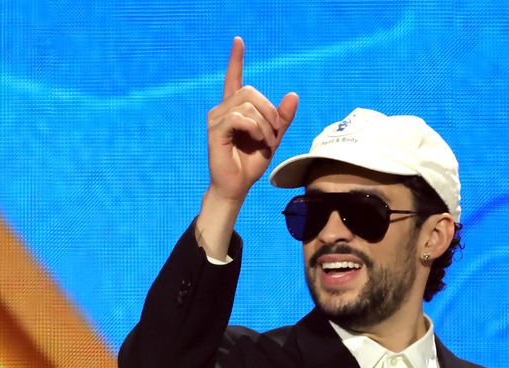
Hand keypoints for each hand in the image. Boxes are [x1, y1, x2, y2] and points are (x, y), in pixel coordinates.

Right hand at [206, 37, 298, 203]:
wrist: (237, 186)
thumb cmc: (251, 163)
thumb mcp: (273, 138)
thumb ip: (282, 118)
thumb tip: (293, 94)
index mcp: (235, 109)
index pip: (233, 77)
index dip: (236, 58)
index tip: (239, 41)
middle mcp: (223, 109)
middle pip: (250, 91)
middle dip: (270, 111)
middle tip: (275, 133)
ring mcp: (217, 118)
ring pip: (247, 105)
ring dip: (265, 124)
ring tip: (266, 141)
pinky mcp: (215, 130)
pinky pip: (240, 118)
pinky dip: (255, 129)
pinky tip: (258, 140)